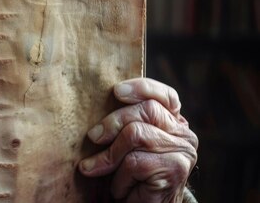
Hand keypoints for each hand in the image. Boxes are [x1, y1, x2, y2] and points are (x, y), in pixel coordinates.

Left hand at [79, 78, 197, 202]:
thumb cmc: (129, 176)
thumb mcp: (124, 144)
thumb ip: (124, 123)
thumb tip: (94, 102)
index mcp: (174, 122)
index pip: (165, 96)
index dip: (142, 88)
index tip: (116, 91)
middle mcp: (184, 135)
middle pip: (146, 111)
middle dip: (112, 122)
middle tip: (92, 137)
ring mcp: (182, 152)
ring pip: (135, 134)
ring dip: (110, 156)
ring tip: (97, 170)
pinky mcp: (174, 170)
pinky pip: (134, 162)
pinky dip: (119, 177)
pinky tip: (121, 189)